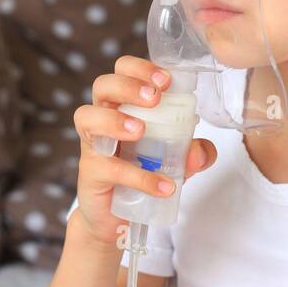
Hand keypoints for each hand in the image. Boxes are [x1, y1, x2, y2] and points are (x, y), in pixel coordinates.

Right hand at [71, 55, 216, 249]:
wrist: (117, 218)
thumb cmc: (142, 175)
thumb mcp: (175, 162)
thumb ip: (193, 153)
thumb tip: (200, 150)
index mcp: (123, 105)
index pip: (123, 71)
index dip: (141, 68)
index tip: (166, 80)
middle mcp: (103, 119)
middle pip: (102, 85)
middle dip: (128, 85)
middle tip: (153, 98)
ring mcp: (94, 145)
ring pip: (87, 117)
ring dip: (114, 119)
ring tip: (140, 131)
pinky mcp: (91, 173)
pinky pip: (109, 168)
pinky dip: (139, 176)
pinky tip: (163, 185)